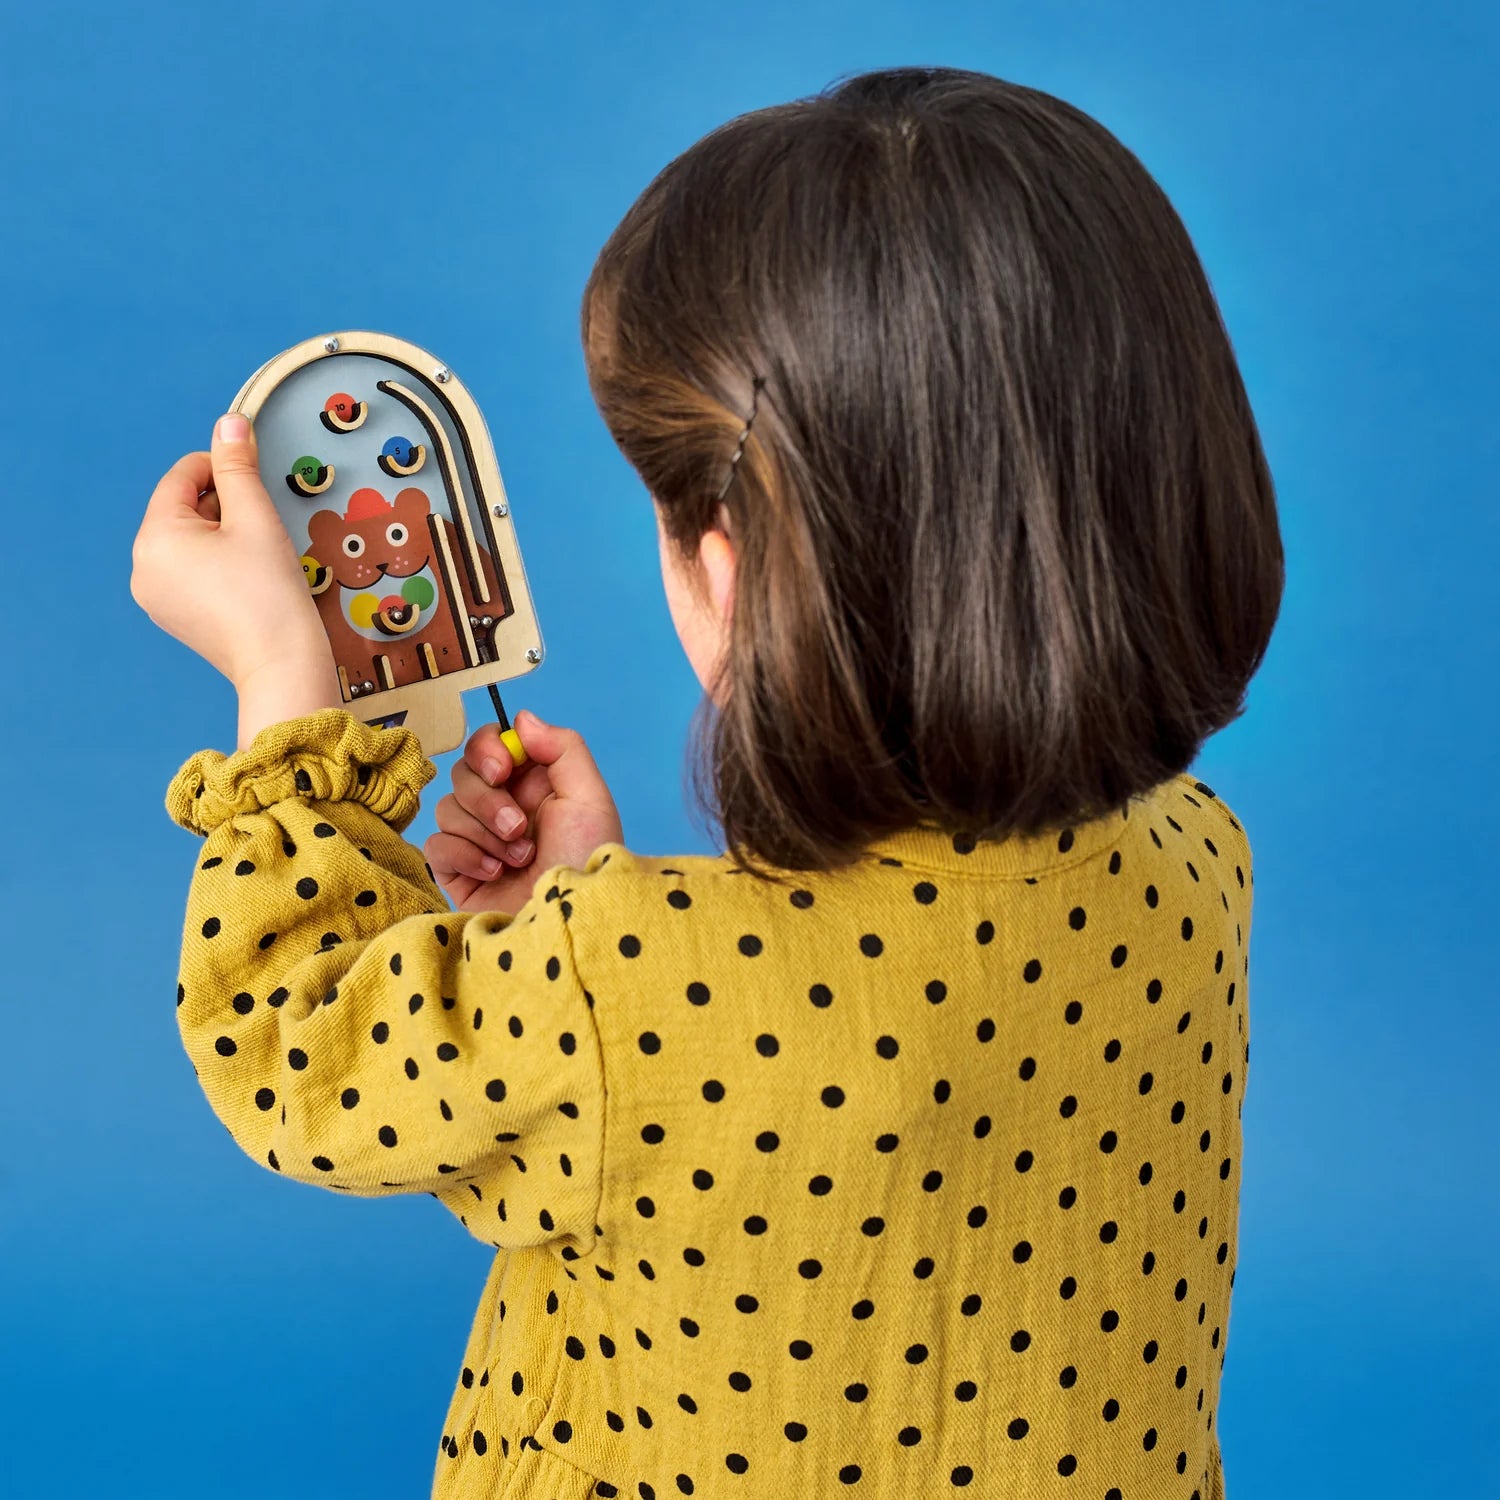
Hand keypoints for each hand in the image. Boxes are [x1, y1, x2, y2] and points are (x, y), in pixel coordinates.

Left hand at [132, 414, 327, 686]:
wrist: (281, 664)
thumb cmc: (269, 591)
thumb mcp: (255, 518)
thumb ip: (238, 467)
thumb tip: (229, 422)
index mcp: (155, 536)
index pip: (181, 477)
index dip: (220, 468)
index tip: (255, 479)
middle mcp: (142, 566)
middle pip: (181, 511)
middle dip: (221, 508)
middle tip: (262, 527)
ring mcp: (153, 596)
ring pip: (186, 543)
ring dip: (219, 536)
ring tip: (257, 556)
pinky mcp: (172, 617)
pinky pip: (188, 573)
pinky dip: (214, 566)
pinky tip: (246, 581)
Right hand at [425, 710, 623, 911]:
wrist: (569, 926)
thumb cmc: (587, 862)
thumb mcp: (590, 798)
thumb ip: (562, 747)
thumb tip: (521, 717)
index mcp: (534, 785)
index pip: (490, 745)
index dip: (488, 749)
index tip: (502, 768)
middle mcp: (503, 808)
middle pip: (463, 773)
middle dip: (488, 799)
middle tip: (518, 828)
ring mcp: (478, 842)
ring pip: (447, 807)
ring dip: (484, 833)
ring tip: (519, 860)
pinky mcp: (457, 873)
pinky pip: (437, 844)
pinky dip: (465, 856)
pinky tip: (494, 874)